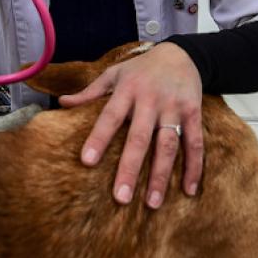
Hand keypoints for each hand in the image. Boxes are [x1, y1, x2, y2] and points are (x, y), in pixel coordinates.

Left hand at [59, 42, 202, 208]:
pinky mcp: (194, 113)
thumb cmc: (141, 69)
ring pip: (168, 146)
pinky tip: (189, 191)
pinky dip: (194, 167)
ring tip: (153, 203)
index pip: (110, 116)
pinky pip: (195, 143)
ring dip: (161, 176)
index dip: (99, 138)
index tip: (87, 161)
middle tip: (121, 198)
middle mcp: (151, 100)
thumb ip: (90, 91)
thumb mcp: (114, 73)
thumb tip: (62, 103)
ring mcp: (174, 108)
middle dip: (130, 168)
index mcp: (127, 90)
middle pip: (140, 138)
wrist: (182, 54)